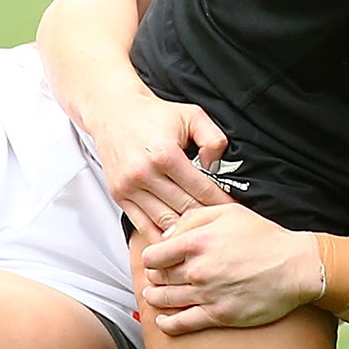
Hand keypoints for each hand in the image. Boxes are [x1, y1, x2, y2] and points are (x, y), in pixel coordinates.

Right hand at [82, 87, 232, 239]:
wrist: (114, 112)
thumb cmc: (153, 115)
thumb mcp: (192, 115)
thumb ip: (212, 139)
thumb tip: (215, 165)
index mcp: (165, 154)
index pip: (200, 189)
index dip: (221, 201)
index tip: (233, 207)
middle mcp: (144, 174)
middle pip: (184, 208)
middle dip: (206, 217)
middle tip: (221, 222)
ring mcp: (129, 187)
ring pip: (164, 221)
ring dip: (184, 230)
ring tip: (202, 231)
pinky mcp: (119, 195)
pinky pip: (142, 224)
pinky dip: (160, 234)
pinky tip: (175, 236)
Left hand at [139, 203, 322, 334]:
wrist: (295, 266)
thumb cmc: (265, 238)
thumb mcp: (230, 212)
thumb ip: (194, 218)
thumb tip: (168, 235)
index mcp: (197, 242)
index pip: (152, 256)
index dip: (152, 258)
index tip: (157, 260)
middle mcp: (197, 270)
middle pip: (157, 279)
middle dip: (154, 277)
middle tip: (158, 277)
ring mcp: (206, 295)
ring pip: (165, 301)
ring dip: (156, 298)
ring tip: (156, 296)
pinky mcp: (218, 315)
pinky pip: (181, 324)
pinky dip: (167, 324)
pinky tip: (164, 321)